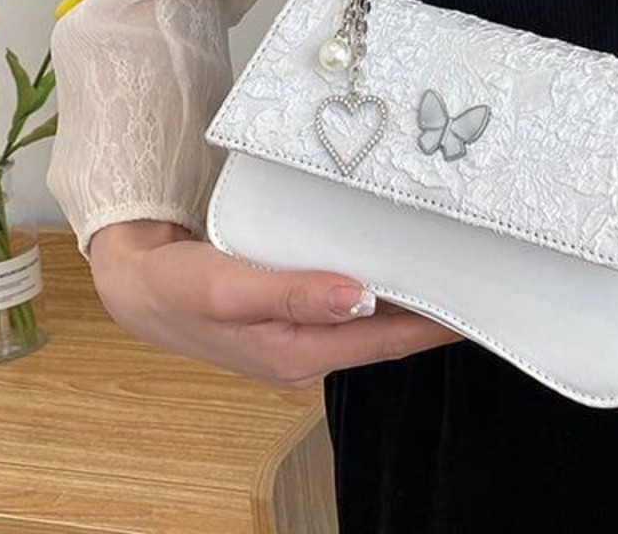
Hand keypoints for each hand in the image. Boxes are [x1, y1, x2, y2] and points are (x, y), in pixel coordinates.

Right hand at [87, 220, 464, 389]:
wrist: (138, 284)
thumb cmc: (179, 287)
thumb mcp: (229, 287)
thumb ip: (294, 293)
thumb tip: (359, 297)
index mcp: (297, 355)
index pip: (385, 341)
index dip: (435, 324)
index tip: (479, 300)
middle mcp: (307, 352)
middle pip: (386, 335)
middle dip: (433, 312)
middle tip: (479, 275)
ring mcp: (300, 336)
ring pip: (370, 320)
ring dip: (408, 298)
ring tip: (450, 266)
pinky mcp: (292, 314)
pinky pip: (348, 304)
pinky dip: (377, 287)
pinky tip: (392, 262)